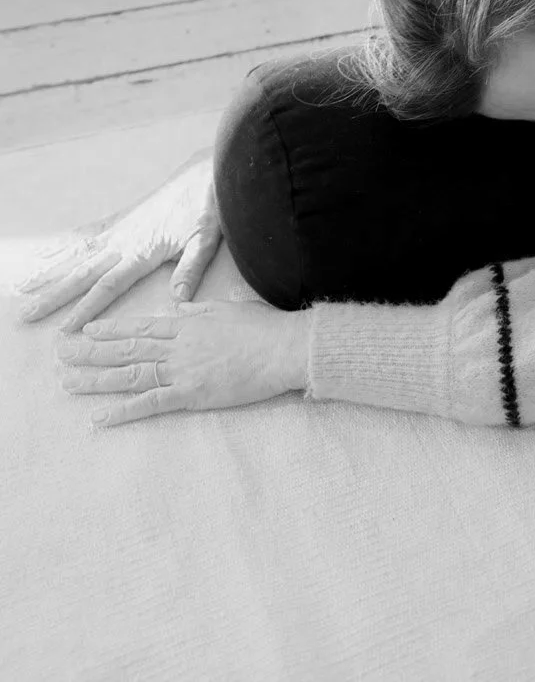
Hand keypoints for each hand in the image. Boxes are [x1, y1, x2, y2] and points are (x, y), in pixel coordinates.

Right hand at [14, 149, 220, 332]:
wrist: (206, 173)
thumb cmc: (208, 208)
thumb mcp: (205, 240)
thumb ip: (190, 269)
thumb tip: (178, 300)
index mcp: (143, 252)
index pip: (108, 286)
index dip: (86, 307)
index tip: (65, 327)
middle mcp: (124, 241)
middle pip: (82, 273)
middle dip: (54, 295)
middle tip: (27, 312)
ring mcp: (120, 228)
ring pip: (76, 253)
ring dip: (49, 269)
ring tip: (24, 285)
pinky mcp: (122, 218)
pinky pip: (87, 232)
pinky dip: (65, 242)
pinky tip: (46, 251)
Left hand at [55, 300, 310, 427]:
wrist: (285, 348)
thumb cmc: (264, 327)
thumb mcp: (228, 308)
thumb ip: (199, 309)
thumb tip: (179, 307)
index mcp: (187, 323)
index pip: (140, 327)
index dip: (110, 329)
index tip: (85, 331)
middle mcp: (178, 345)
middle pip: (126, 349)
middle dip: (90, 352)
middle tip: (60, 355)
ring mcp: (182, 370)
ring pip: (130, 374)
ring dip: (96, 379)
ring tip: (67, 382)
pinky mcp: (192, 395)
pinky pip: (151, 404)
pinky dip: (124, 412)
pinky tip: (100, 418)